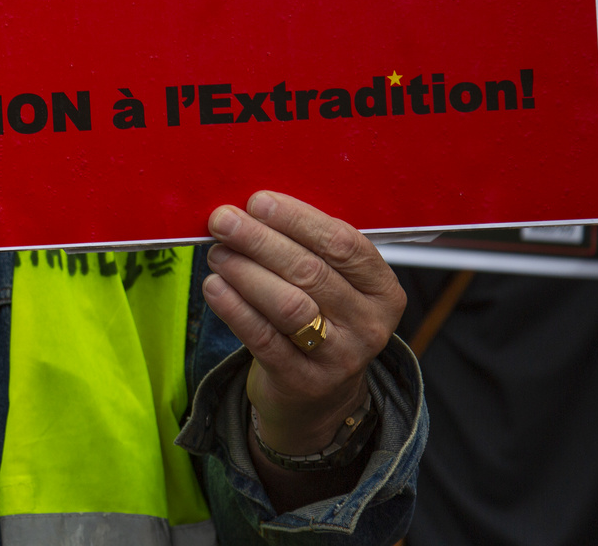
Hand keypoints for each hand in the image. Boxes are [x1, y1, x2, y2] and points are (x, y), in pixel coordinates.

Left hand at [203, 192, 402, 456]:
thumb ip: (305, 247)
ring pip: (288, 305)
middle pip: (311, 272)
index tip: (259, 202)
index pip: (344, 244)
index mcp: (383, 289)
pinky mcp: (303, 381)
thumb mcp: (332, 284)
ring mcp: (340, 357)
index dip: (298, 219)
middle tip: (224, 220)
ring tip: (217, 253)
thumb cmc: (319, 318)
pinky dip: (235, 308)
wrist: (317, 395)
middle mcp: (369, 324)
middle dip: (260, 240)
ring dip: (246, 272)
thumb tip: (251, 208)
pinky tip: (214, 286)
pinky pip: (264, 339)